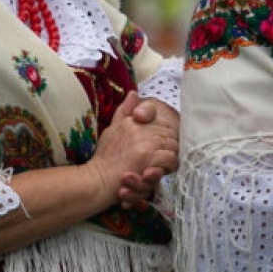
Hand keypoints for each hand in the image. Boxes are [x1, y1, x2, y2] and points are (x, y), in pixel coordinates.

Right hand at [91, 93, 178, 208]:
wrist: (98, 179)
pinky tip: (159, 171)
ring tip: (159, 165)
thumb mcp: (112, 129)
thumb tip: (134, 93)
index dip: (162, 133)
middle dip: (168, 146)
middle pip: (170, 133)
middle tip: (159, 158)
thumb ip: (124, 111)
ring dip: (169, 157)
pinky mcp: (148, 158)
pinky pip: (171, 158)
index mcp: (130, 121)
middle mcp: (138, 129)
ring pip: (173, 145)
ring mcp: (144, 143)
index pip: (160, 120)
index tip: (156, 144)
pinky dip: (169, 167)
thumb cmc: (105, 158)